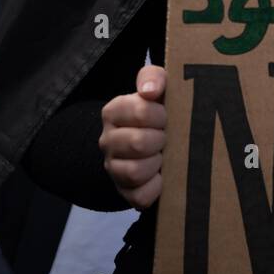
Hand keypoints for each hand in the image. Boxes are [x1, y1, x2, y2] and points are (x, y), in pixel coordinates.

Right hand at [100, 64, 166, 208]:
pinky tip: (161, 176)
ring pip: (135, 172)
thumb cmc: (160, 110)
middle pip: (138, 143)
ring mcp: (113, 168)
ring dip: (157, 163)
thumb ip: (153, 78)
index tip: (165, 116)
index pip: (140, 111)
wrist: (157, 139)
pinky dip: (156, 188)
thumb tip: (149, 92)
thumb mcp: (158, 86)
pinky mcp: (124, 192)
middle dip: (160, 140)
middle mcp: (107, 140)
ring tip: (163, 155)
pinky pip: (140, 196)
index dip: (160, 115)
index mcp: (113, 111)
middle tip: (166, 137)